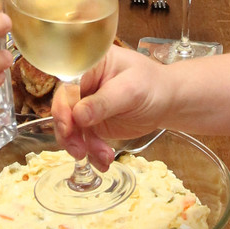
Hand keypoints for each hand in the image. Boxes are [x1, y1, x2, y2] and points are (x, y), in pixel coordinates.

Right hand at [51, 46, 169, 168]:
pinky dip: (92, 153)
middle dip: (69, 133)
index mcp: (89, 66)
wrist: (166, 101)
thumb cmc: (152, 86)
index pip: (67, 86)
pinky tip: (104, 162)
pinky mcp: (92, 125)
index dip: (63, 107)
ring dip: (83, 146)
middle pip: (63, 109)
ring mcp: (86, 106)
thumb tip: (78, 116)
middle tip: (79, 150)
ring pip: (71, 129)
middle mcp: (83, 86)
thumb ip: (104, 102)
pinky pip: (84, 140)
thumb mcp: (131, 90)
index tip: (68, 127)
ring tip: (104, 157)